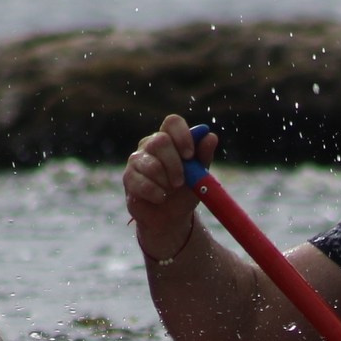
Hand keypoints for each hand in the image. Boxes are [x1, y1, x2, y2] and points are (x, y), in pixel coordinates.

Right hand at [124, 114, 213, 263]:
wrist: (170, 218)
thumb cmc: (184, 192)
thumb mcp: (199, 175)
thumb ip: (204, 156)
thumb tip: (211, 136)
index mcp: (170, 139)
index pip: (172, 122)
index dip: (182, 136)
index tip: (190, 155)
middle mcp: (150, 145)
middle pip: (160, 141)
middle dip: (174, 164)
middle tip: (181, 181)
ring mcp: (137, 160)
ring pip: (150, 163)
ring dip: (165, 180)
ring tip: (171, 191)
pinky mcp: (129, 178)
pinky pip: (140, 181)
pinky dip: (155, 192)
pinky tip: (160, 198)